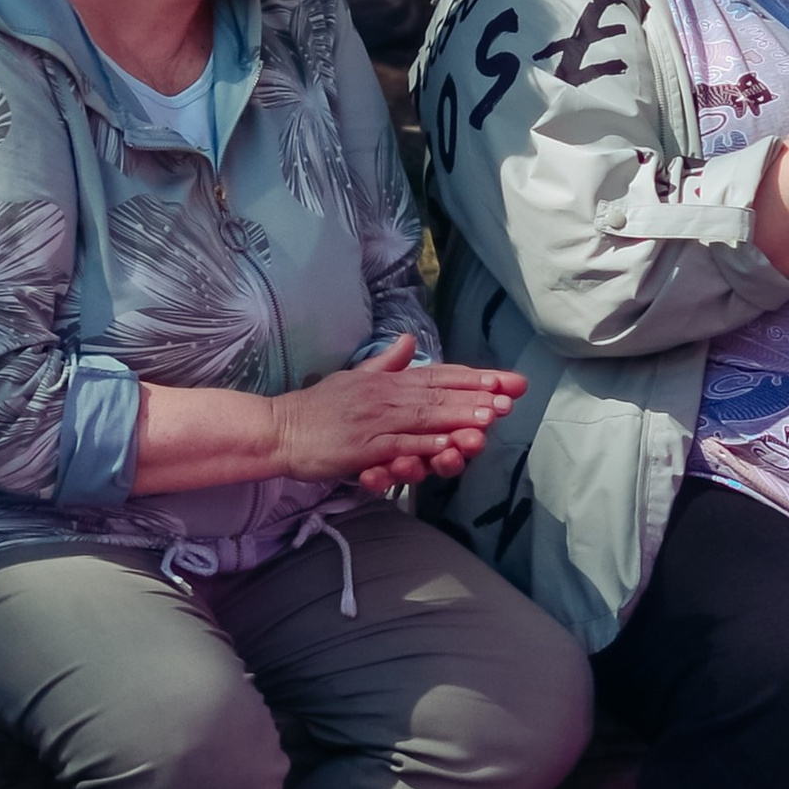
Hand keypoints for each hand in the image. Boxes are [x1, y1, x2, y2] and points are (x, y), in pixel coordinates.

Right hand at [272, 335, 526, 491]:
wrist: (280, 430)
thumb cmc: (317, 408)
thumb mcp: (353, 377)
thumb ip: (385, 362)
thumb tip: (409, 341)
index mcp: (386, 380)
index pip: (438, 375)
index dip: (472, 378)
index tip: (503, 380)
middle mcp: (385, 396)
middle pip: (438, 394)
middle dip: (476, 396)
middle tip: (508, 397)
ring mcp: (375, 421)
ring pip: (424, 418)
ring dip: (457, 417)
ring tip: (488, 418)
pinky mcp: (364, 447)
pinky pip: (400, 445)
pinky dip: (426, 446)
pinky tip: (448, 447)